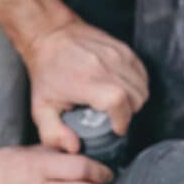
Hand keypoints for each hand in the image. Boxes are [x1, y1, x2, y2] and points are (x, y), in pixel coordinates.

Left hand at [25, 17, 148, 151]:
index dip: (121, 121)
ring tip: (115, 103)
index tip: (114, 128)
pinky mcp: (124, 48)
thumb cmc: (46, 71)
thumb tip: (74, 148)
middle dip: (128, 113)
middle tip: (112, 117)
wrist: (50, 35)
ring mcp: (117, 54)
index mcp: (87, 81)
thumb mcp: (41, 107)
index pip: (120, 104)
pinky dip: (136, 84)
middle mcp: (106, 65)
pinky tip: (120, 88)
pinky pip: (142, 73)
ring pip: (143, 87)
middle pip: (136, 98)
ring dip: (134, 100)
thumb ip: (53, 133)